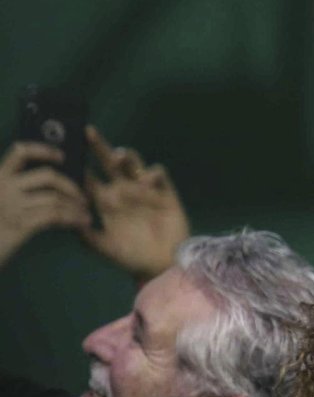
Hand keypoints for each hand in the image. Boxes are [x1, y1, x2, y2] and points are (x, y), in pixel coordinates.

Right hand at [0, 142, 90, 267]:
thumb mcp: (3, 200)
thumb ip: (21, 186)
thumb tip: (57, 176)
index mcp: (0, 178)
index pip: (21, 152)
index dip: (44, 150)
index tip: (62, 156)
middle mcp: (4, 188)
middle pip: (48, 175)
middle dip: (71, 185)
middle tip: (83, 197)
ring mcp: (12, 206)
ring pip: (55, 198)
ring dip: (76, 206)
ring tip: (85, 213)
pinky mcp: (21, 224)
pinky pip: (55, 216)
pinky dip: (73, 218)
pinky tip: (82, 222)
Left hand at [81, 127, 189, 282]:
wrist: (161, 264)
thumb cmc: (130, 256)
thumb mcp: (104, 247)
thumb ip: (87, 235)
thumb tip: (69, 218)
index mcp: (105, 201)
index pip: (88, 177)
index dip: (78, 164)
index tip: (65, 151)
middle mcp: (122, 190)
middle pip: (108, 163)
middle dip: (98, 147)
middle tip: (87, 132)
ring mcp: (144, 189)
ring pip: (133, 164)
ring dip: (126, 156)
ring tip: (117, 156)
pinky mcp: (164, 192)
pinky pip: (158, 175)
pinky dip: (152, 174)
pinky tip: (146, 181)